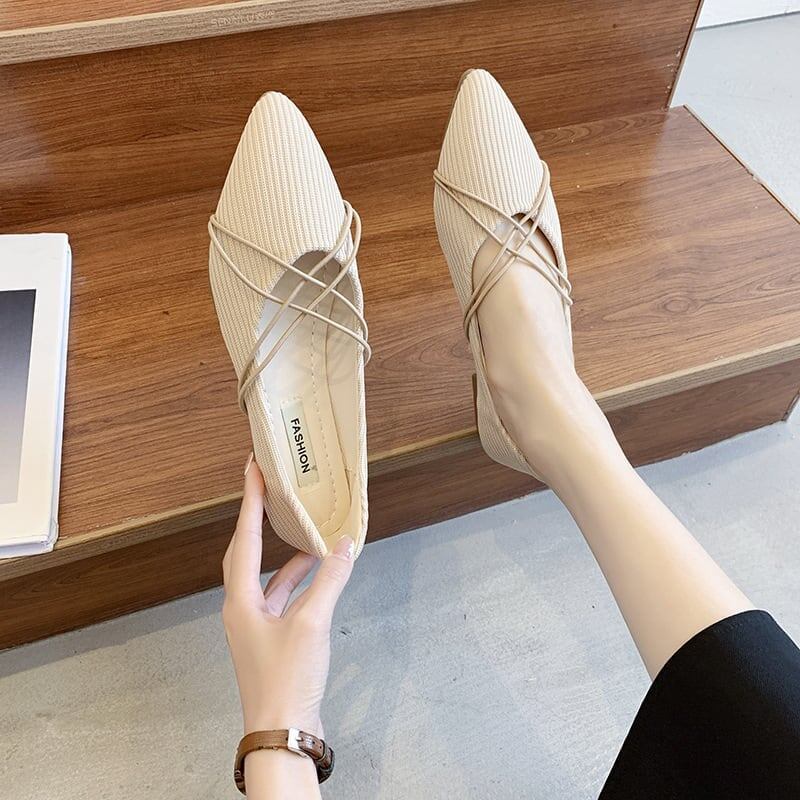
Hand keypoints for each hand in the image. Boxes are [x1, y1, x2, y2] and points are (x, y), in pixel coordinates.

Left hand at [222, 455, 354, 793]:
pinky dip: (299, 579)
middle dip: (258, 519)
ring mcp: (255, 623)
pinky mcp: (272, 637)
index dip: (250, 501)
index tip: (253, 469)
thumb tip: (345, 546)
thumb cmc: (286, 679)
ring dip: (285, 551)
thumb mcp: (311, 623)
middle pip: (246, 551)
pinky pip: (282, 595)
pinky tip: (318, 570)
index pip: (245, 537)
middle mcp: (241, 607)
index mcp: (240, 599)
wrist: (283, 731)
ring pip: (267, 574)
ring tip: (305, 526)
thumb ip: (329, 580)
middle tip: (269, 488)